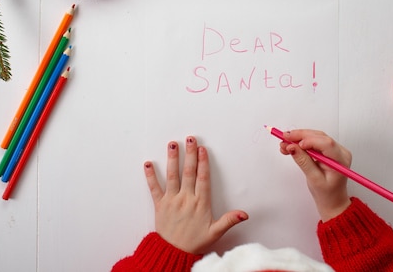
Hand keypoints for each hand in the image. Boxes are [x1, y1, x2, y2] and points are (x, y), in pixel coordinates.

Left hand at [144, 136, 247, 253]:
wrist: (173, 253)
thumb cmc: (194, 242)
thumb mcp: (215, 232)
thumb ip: (229, 220)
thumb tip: (244, 214)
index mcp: (200, 203)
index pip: (202, 178)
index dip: (203, 162)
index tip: (203, 149)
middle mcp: (185, 199)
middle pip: (189, 172)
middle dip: (190, 154)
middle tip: (190, 139)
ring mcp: (171, 201)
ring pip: (172, 176)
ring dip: (172, 159)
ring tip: (172, 144)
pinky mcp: (159, 205)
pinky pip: (154, 188)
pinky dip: (150, 176)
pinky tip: (148, 164)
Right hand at [279, 129, 351, 221]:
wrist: (332, 200)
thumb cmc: (327, 193)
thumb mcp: (314, 179)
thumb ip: (303, 162)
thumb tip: (292, 147)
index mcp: (341, 160)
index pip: (326, 143)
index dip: (309, 140)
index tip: (293, 143)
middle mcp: (340, 152)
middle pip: (319, 137)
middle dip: (300, 136)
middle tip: (284, 138)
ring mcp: (335, 149)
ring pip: (315, 137)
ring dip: (299, 138)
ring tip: (284, 143)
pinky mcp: (328, 150)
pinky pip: (314, 141)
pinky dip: (301, 142)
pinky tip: (291, 145)